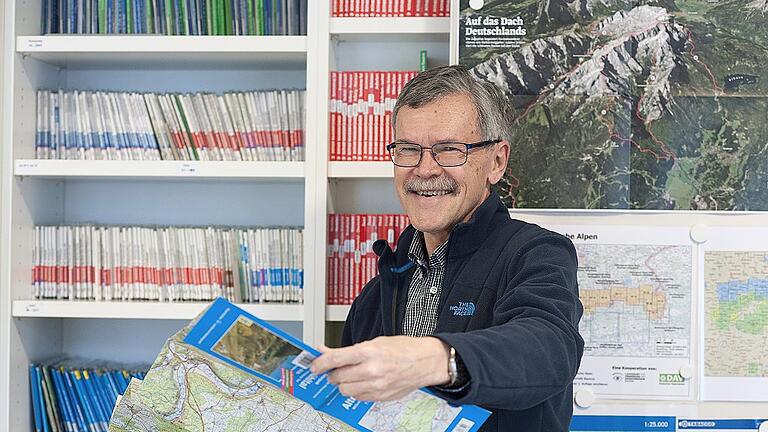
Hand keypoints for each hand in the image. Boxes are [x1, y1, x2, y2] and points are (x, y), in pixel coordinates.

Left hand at [310, 336, 450, 401]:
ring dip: (343, 383)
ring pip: (345, 390)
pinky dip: (356, 390)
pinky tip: (363, 382)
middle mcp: (371, 370)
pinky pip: (357, 397)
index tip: (315, 365)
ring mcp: (376, 386)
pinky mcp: (380, 397)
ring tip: (352, 375)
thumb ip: (349, 350)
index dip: (320, 363)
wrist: (425, 361)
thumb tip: (326, 351)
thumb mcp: (375, 342)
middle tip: (337, 368)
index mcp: (368, 352)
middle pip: (337, 377)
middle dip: (333, 373)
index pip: (334, 359)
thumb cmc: (403, 348)